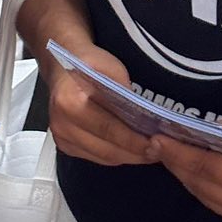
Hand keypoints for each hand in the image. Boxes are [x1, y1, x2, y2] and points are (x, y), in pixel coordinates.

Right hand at [44, 41, 154, 167]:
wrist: (62, 66)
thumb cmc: (88, 63)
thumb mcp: (111, 67)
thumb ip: (126, 93)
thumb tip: (146, 118)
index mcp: (70, 102)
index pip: (109, 129)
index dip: (135, 141)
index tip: (157, 144)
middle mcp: (62, 124)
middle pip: (107, 149)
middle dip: (136, 153)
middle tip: (160, 151)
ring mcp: (61, 137)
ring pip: (104, 158)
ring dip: (129, 157)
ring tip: (150, 152)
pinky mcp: (64, 145)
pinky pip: (96, 158)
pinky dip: (116, 155)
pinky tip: (131, 150)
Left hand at [148, 108, 221, 221]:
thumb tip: (192, 135)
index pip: (205, 167)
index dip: (177, 153)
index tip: (156, 139)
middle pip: (202, 186)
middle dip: (176, 165)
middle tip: (156, 145)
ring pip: (208, 199)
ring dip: (187, 178)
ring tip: (169, 156)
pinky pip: (221, 206)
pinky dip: (204, 188)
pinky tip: (193, 172)